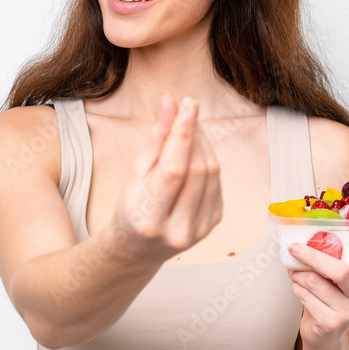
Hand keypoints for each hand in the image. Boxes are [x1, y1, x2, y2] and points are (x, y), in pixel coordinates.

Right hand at [113, 94, 222, 261]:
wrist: (140, 247)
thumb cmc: (132, 207)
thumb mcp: (135, 174)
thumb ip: (155, 139)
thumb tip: (170, 102)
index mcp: (149, 219)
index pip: (173, 170)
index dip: (183, 134)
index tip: (187, 105)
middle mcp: (177, 229)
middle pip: (197, 170)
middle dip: (194, 134)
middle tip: (187, 110)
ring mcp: (199, 230)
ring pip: (211, 174)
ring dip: (203, 143)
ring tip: (190, 127)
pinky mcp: (213, 223)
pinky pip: (216, 182)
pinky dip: (208, 160)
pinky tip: (196, 152)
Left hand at [286, 243, 348, 349]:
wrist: (323, 334)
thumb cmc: (331, 298)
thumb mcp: (341, 279)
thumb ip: (339, 260)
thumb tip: (314, 237)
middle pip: (342, 272)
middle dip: (313, 256)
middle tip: (295, 248)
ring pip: (316, 281)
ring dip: (298, 273)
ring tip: (295, 271)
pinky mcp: (331, 323)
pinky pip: (306, 295)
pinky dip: (296, 286)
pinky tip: (298, 286)